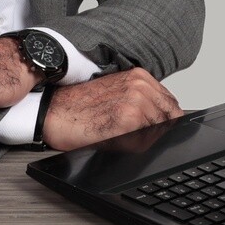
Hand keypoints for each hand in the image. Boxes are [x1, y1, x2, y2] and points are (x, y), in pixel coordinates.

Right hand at [41, 68, 182, 150]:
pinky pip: (145, 143)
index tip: (156, 128)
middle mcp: (140, 87)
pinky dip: (134, 147)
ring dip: (144, 139)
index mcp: (139, 77)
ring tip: (119, 135)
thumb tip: (163, 117)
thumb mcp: (115, 91)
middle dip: (157, 130)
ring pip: (159, 132)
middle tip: (132, 134)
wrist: (53, 112)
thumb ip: (141, 99)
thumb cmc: (78, 105)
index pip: (171, 104)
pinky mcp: (128, 122)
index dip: (166, 120)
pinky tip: (115, 140)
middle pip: (170, 119)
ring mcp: (136, 103)